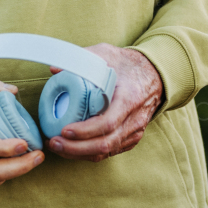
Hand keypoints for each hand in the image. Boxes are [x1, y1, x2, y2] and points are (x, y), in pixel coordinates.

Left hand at [45, 44, 163, 161]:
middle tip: (53, 142)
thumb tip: (54, 70)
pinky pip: (110, 151)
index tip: (64, 130)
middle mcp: (134, 119)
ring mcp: (134, 131)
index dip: (85, 131)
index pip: (107, 123)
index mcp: (129, 98)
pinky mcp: (131, 137)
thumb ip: (81, 58)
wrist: (153, 74)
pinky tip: (72, 149)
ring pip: (107, 151)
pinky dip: (90, 153)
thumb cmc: (126, 64)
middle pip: (105, 144)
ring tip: (58, 147)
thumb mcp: (105, 53)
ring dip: (80, 154)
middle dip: (76, 148)